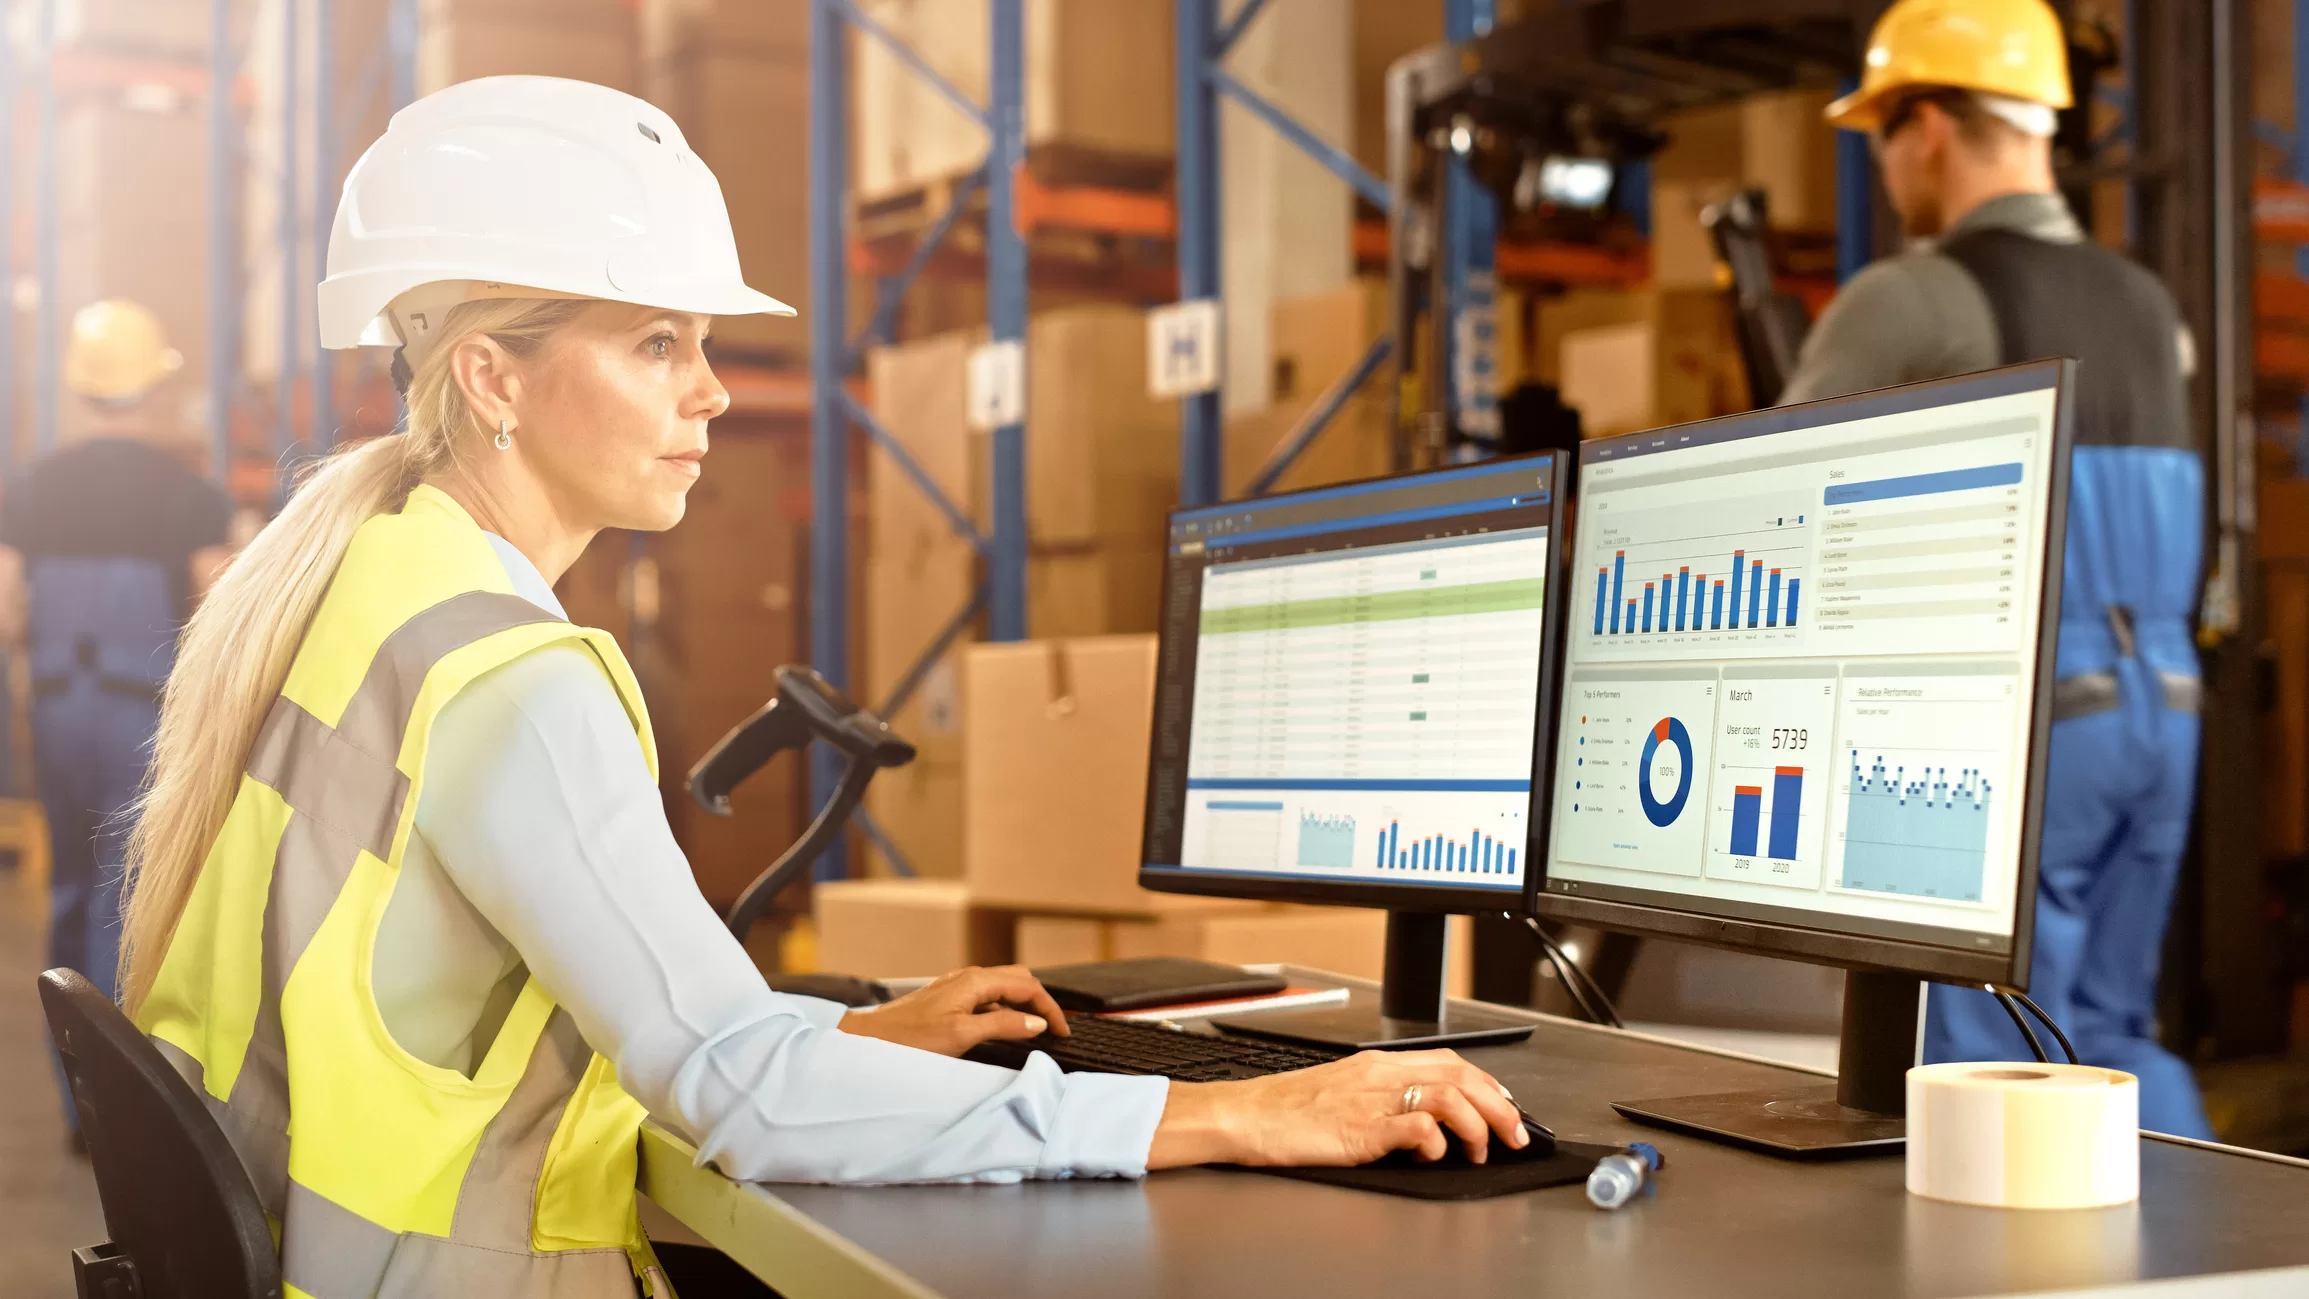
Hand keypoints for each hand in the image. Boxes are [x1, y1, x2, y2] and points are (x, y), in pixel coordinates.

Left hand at [837, 965, 1069, 1057]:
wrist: (869, 1040)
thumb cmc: (909, 1039)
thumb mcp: (962, 1036)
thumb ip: (1002, 1025)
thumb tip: (1036, 1022)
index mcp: (975, 981)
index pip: (1027, 986)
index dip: (1050, 1008)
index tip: (1064, 1031)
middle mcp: (968, 978)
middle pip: (1018, 980)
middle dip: (1041, 1000)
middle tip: (1055, 1028)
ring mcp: (957, 987)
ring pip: (1003, 987)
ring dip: (1023, 1004)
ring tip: (1035, 1028)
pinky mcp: (949, 1000)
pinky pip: (987, 997)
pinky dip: (1005, 1008)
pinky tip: (1004, 1026)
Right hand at [1145, 1048, 1526, 1168]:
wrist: (1244, 1115)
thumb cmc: (1285, 1109)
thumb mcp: (1342, 1092)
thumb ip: (1383, 1098)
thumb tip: (1422, 1120)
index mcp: (1378, 1063)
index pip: (1450, 1061)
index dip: (1489, 1083)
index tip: (1507, 1105)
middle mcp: (1380, 1074)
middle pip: (1460, 1076)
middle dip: (1500, 1106)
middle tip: (1517, 1135)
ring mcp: (1372, 1099)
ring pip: (1448, 1095)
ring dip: (1477, 1124)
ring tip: (1483, 1151)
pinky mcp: (1360, 1128)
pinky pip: (1414, 1126)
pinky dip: (1436, 1141)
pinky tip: (1437, 1155)